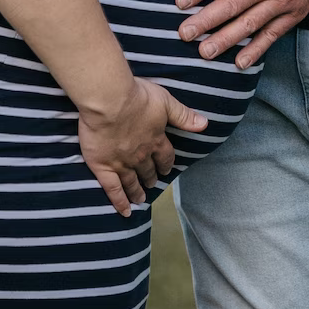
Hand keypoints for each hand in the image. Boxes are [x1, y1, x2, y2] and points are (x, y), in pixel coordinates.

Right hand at [78, 78, 207, 216]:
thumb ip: (183, 115)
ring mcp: (122, 163)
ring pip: (132, 181)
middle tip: (151, 183)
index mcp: (156, 139)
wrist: (109, 100)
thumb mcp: (165, 101)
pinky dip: (119, 202)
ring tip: (140, 198)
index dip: (166, 163)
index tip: (166, 170)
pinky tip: (124, 211)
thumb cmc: (137, 96)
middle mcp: (141, 155)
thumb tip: (204, 125)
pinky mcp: (103, 167)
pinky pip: (112, 189)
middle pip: (148, 170)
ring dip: (137, 191)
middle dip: (151, 177)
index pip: (165, 156)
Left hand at [176, 0, 308, 68]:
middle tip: (184, 34)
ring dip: (226, 40)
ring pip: (249, 25)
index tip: (180, 2)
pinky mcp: (294, 13)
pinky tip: (241, 62)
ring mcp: (281, 1)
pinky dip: (257, 50)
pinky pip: (272, 35)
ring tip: (205, 52)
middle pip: (230, 6)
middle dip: (205, 22)